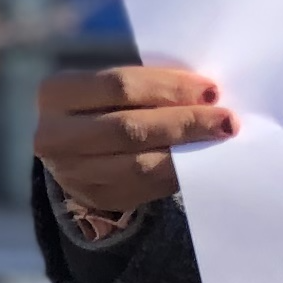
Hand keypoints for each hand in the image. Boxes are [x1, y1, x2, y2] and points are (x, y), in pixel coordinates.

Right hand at [35, 65, 231, 222]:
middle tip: (227, 120)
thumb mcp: (109, 88)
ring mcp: (72, 172)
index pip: (120, 85)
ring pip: (139, 164)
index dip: (169, 87)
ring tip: (220, 138)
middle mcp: (55, 134)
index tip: (211, 90)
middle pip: (129, 127)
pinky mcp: (96, 197)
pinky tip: (202, 161)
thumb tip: (205, 92)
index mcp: (57, 92)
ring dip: (187, 151)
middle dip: (184, 122)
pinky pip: (146, 188)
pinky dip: (179, 172)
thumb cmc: (104, 105)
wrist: (76, 151)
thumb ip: (146, 86)